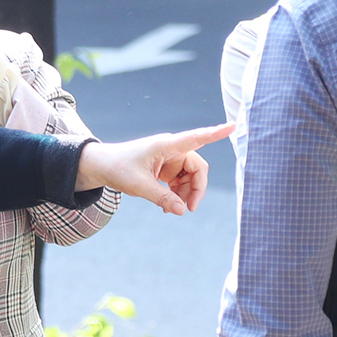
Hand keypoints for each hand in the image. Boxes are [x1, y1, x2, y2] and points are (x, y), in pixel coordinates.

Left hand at [76, 126, 230, 214]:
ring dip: (186, 194)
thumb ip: (163, 198)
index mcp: (166, 145)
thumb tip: (182, 211)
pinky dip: (177, 195)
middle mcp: (172, 150)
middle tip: (189, 209)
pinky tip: (167, 206)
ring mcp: (170, 160)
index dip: (216, 133)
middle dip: (196, 189)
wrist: (103, 167)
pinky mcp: (167, 169)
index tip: (233, 125)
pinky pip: (181, 183)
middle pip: (198, 168)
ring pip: (191, 178)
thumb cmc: (119, 168)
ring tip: (171, 208)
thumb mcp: (140, 186)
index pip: (196, 138)